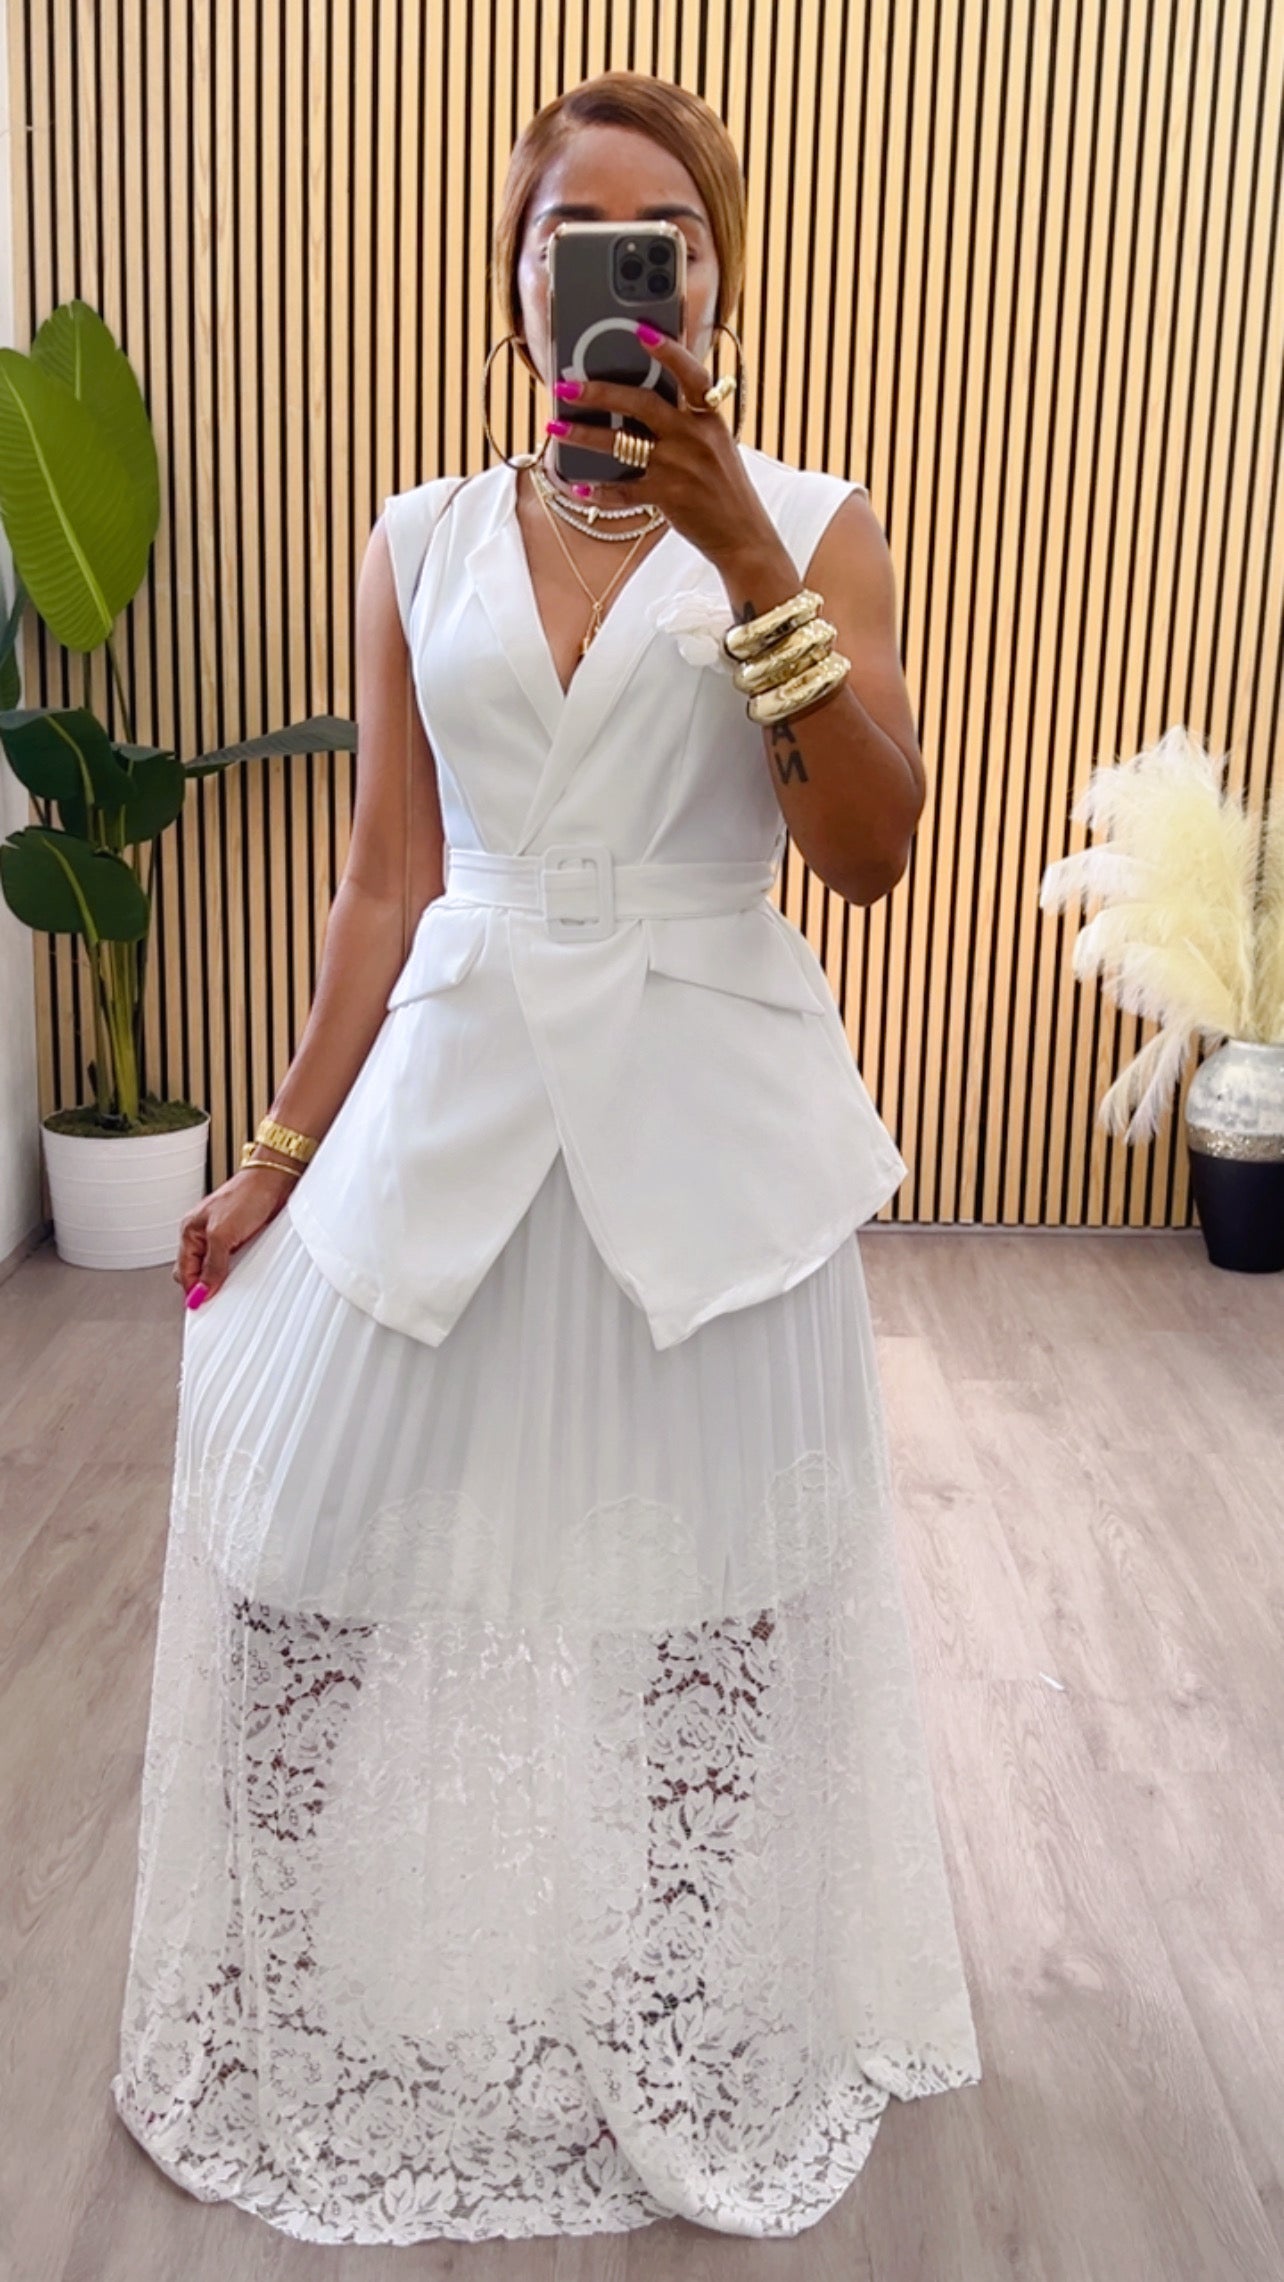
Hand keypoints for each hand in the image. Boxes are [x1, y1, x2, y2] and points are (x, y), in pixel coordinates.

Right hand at [173, 1162, 295, 1304]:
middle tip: (220, 1299)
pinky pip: (234, 1262)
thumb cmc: (247, 1195)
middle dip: (206, 1286)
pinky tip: (246, 1274)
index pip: (184, 1271)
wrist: (275, 1180)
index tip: (203, 1306)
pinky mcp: (241, 1239)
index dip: (193, 1289)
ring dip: (224, 1279)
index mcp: (190, 1231)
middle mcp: (203, 1235)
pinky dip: (238, 1271)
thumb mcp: (223, 1234)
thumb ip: (212, 1266)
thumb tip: (201, 1292)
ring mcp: (222, 1237)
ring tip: (234, 1287)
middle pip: (198, 1272)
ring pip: (216, 1269)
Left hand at [547, 325, 778, 569]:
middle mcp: (695, 437)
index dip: (667, 350)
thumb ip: (685, 422)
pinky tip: (577, 485)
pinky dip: (597, 490)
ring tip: (555, 428)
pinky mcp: (668, 497)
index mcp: (709, 418)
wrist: (744, 535)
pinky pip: (622, 491)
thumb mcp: (715, 445)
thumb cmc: (724, 488)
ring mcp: (680, 467)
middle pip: (640, 404)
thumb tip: (635, 403)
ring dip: (583, 435)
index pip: (690, 374)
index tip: (641, 330)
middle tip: (566, 386)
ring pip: (621, 445)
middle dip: (599, 392)